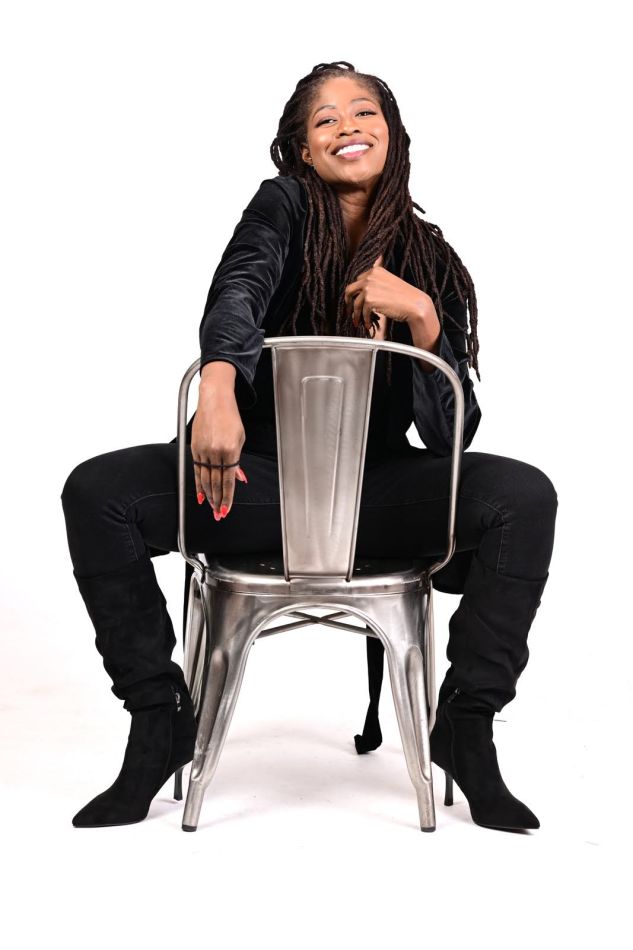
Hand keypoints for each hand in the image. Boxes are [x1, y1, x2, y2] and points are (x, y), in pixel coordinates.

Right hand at [191, 384, 246, 519]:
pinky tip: (200, 495)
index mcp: (230, 450)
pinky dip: (199, 484)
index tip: (226, 509)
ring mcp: (203, 450)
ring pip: (205, 479)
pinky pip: (197, 470)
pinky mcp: (194, 448)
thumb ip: (238, 461)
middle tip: (218, 515)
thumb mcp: (240, 439)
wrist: (214, 400)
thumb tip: (239, 478)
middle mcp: (216, 451)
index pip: (228, 480)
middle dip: (217, 501)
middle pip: (215, 483)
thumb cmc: (230, 417)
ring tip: (211, 508)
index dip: (227, 497)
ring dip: (208, 496)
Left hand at [343, 254, 437, 337]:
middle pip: (350, 290)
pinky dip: (364, 320)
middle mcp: (370, 276)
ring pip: (355, 303)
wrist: (415, 305)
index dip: (355, 293)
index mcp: (375, 270)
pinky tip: (368, 325)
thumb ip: (376, 284)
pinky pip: (362, 313)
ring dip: (356, 315)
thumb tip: (362, 295)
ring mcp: (369, 287)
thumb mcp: (389, 283)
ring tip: (358, 322)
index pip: (358, 281)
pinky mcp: (369, 299)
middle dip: (348, 302)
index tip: (354, 302)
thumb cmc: (405, 297)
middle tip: (349, 312)